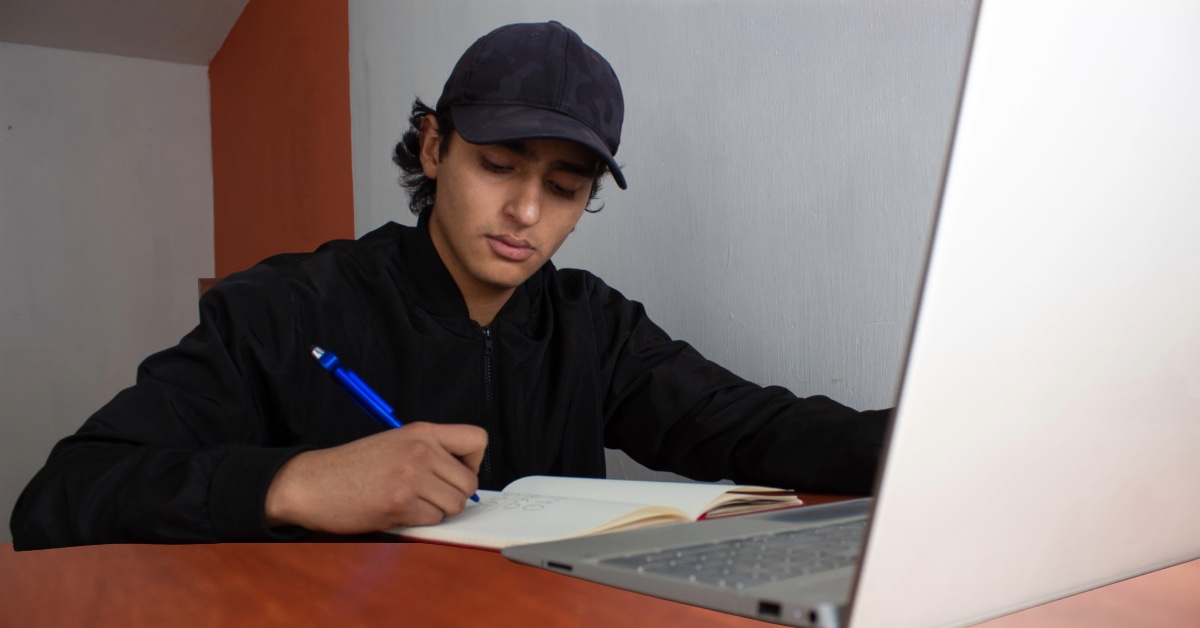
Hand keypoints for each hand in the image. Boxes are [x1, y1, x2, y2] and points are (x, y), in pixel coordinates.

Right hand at [264, 422, 486, 533]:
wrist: (312, 483)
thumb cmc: (353, 467)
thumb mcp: (395, 443)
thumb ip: (431, 453)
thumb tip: (466, 479)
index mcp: (422, 431)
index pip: (478, 439)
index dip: (473, 463)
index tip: (455, 473)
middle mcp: (421, 449)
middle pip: (470, 483)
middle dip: (454, 496)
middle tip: (428, 497)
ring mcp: (411, 475)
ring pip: (454, 505)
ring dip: (437, 512)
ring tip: (410, 504)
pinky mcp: (400, 502)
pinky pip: (433, 521)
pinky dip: (419, 523)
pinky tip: (396, 512)